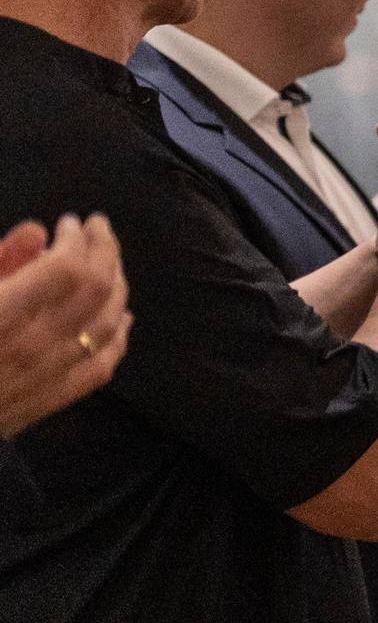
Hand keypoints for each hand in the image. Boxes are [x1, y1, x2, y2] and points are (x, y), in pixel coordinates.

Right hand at [0, 216, 130, 436]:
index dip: (77, 238)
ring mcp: (44, 376)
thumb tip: (36, 232)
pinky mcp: (47, 401)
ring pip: (106, 324)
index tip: (69, 221)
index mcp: (0, 316)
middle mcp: (31, 346)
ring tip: (110, 261)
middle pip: (97, 290)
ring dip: (117, 286)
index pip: (68, 267)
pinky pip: (101, 367)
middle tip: (97, 227)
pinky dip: (119, 338)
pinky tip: (122, 319)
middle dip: (105, 250)